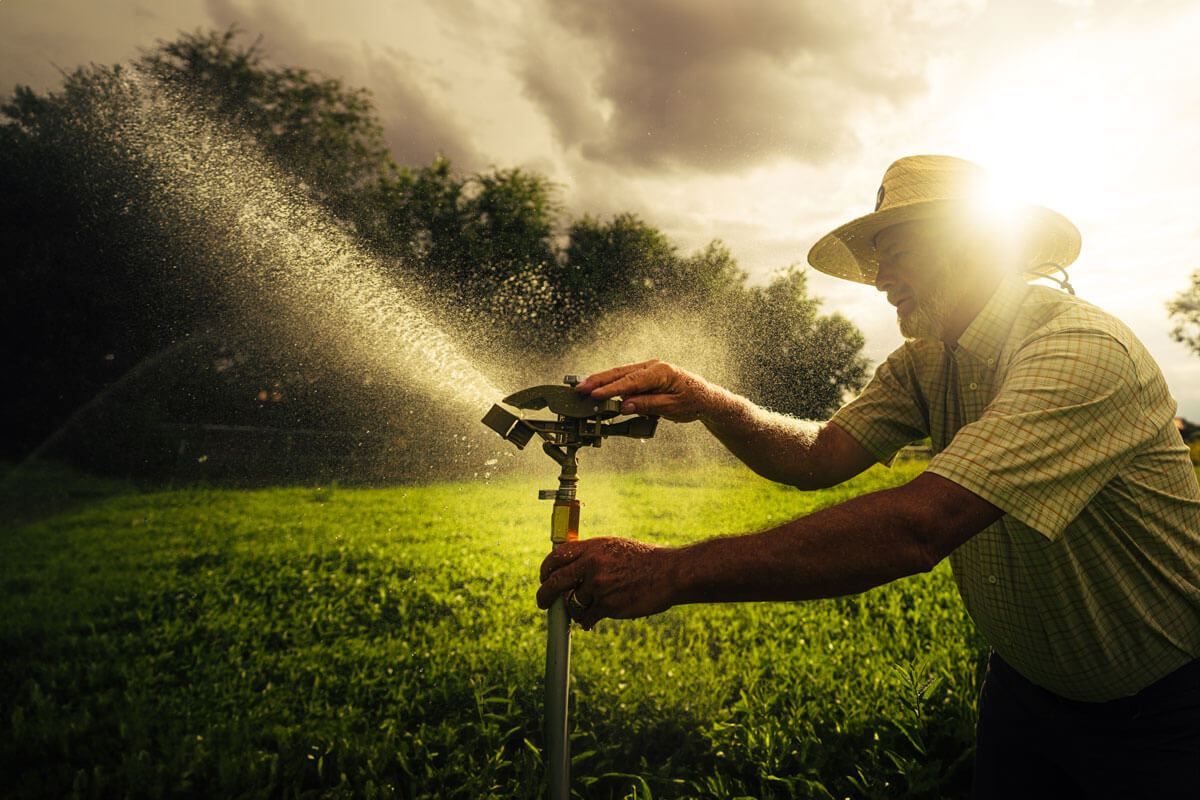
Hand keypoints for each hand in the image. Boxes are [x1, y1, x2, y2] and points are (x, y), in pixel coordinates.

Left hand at [537, 537, 675, 628]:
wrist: (669, 573)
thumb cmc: (645, 561)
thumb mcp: (615, 548)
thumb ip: (592, 556)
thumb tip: (570, 568)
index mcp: (593, 547)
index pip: (557, 556)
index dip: (546, 569)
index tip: (544, 578)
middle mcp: (592, 564)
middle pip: (554, 582)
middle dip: (544, 595)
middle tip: (543, 603)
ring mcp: (598, 586)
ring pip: (573, 602)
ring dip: (577, 608)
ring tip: (588, 609)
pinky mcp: (607, 605)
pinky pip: (586, 616)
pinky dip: (587, 620)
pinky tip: (591, 621)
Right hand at [574, 360, 718, 421]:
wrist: (706, 398)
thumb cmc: (692, 402)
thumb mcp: (671, 408)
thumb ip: (647, 405)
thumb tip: (624, 405)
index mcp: (661, 372)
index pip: (631, 381)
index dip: (611, 389)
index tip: (595, 396)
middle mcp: (653, 366)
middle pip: (621, 372)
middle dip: (598, 380)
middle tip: (579, 388)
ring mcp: (649, 369)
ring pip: (621, 373)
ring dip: (602, 380)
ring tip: (584, 388)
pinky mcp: (646, 375)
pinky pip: (626, 378)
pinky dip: (612, 383)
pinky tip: (600, 389)